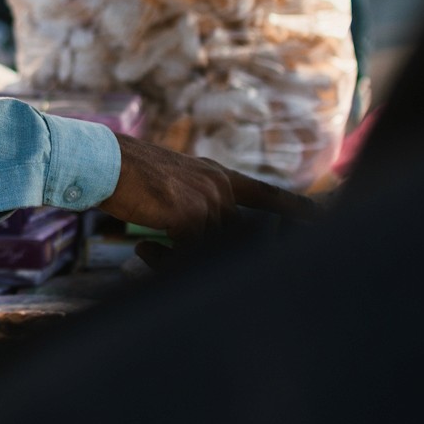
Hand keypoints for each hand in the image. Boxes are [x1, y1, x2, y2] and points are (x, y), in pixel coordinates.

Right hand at [99, 134, 318, 241]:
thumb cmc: (125, 174)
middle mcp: (219, 185)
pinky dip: (166, 261)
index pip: (265, 194)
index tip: (321, 219)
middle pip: (236, 234)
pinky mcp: (191, 216)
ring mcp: (208, 200)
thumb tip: (202, 237)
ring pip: (212, 248)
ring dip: (179, 259)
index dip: (295, 208)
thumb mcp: (170, 183)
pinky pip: (191, 254)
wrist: (101, 162)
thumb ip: (194, 204)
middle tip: (168, 257)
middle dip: (213, 254)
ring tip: (147, 251)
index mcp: (216, 174)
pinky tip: (143, 250)